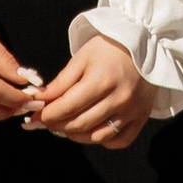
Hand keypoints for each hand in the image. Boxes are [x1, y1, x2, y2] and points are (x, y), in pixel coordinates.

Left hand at [31, 34, 159, 149]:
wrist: (146, 41)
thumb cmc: (111, 47)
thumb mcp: (83, 57)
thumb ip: (61, 82)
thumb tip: (41, 102)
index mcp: (102, 80)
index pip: (66, 108)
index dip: (47, 115)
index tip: (36, 116)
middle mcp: (119, 98)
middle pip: (79, 124)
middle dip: (57, 125)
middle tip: (48, 120)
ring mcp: (132, 110)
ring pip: (96, 136)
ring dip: (76, 134)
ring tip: (67, 124)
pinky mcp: (142, 117)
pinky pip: (118, 141)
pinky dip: (102, 139)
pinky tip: (93, 129)